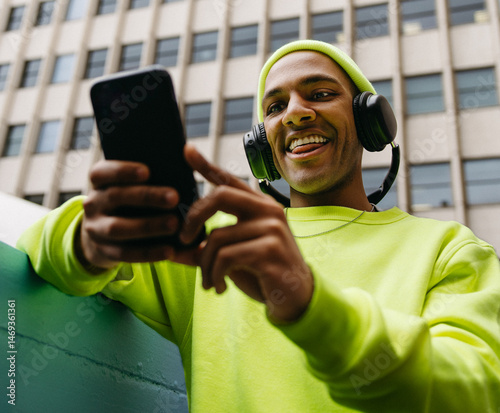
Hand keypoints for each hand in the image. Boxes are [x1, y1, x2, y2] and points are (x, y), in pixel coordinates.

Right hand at [79, 160, 181, 268]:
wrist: (100, 237)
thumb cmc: (126, 203)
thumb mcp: (126, 187)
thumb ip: (146, 178)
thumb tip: (185, 158)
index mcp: (99, 183)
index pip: (101, 172)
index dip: (122, 170)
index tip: (147, 171)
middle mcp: (93, 204)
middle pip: (115, 197)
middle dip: (146, 196)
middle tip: (174, 197)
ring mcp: (95, 229)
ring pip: (118, 227)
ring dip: (148, 226)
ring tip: (174, 224)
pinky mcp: (104, 252)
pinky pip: (125, 254)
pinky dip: (149, 253)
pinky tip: (170, 250)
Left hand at [174, 144, 313, 322]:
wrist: (295, 298)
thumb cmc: (263, 273)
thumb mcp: (232, 258)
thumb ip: (205, 249)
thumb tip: (172, 250)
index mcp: (258, 206)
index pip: (228, 180)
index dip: (206, 165)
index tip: (186, 150)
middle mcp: (267, 210)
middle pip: (218, 196)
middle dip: (193, 218)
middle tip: (185, 240)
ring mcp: (271, 228)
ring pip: (217, 237)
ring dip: (205, 265)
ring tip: (209, 281)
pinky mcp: (270, 249)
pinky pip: (225, 257)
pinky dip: (214, 275)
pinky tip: (219, 287)